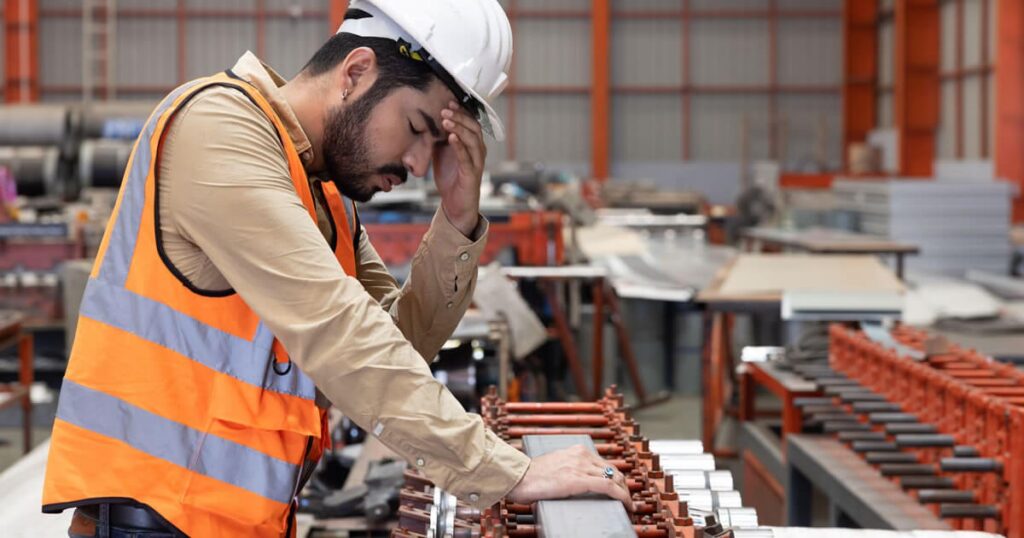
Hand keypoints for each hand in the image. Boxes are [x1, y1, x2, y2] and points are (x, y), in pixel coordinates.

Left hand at [433, 101, 485, 236]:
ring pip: (472, 140)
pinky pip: (466, 157)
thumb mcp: (441, 153)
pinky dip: (459, 146)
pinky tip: (451, 137)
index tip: (449, 101)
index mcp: (472, 144)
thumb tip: (427, 122)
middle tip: (445, 108)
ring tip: (446, 120)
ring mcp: (476, 162)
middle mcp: (478, 151)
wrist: (455, 204)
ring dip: (459, 128)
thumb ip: (438, 138)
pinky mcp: (471, 174)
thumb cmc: (450, 177)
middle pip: (473, 127)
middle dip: (459, 116)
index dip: (462, 111)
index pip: (471, 122)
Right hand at [506, 445, 632, 511]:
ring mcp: (580, 467)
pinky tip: (626, 505)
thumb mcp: (555, 465)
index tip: (621, 490)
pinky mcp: (578, 480)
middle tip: (627, 500)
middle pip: (614, 471)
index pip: (606, 464)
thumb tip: (573, 482)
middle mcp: (581, 455)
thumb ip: (568, 469)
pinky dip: (621, 496)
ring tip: (628, 506)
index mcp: (576, 451)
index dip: (617, 479)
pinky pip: (608, 487)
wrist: (517, 477)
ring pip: (615, 478)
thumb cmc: (530, 476)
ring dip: (625, 494)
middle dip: (624, 487)